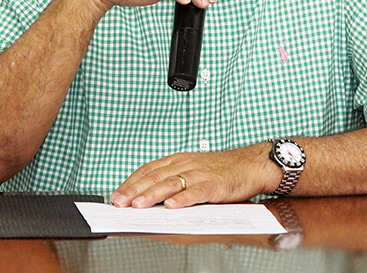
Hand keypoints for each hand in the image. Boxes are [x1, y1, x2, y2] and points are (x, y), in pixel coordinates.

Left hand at [110, 143, 279, 208]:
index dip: (131, 182)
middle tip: (119, 202)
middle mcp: (187, 164)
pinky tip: (171, 206)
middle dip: (135, 190)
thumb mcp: (192, 170)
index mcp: (179, 160)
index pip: (149, 169)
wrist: (250, 164)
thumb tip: (147, 197)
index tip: (116, 194)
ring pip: (172, 183)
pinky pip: (196, 192)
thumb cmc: (221, 171)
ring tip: (138, 204)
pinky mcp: (215, 184)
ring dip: (153, 194)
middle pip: (156, 176)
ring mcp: (201, 173)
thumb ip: (173, 180)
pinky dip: (183, 199)